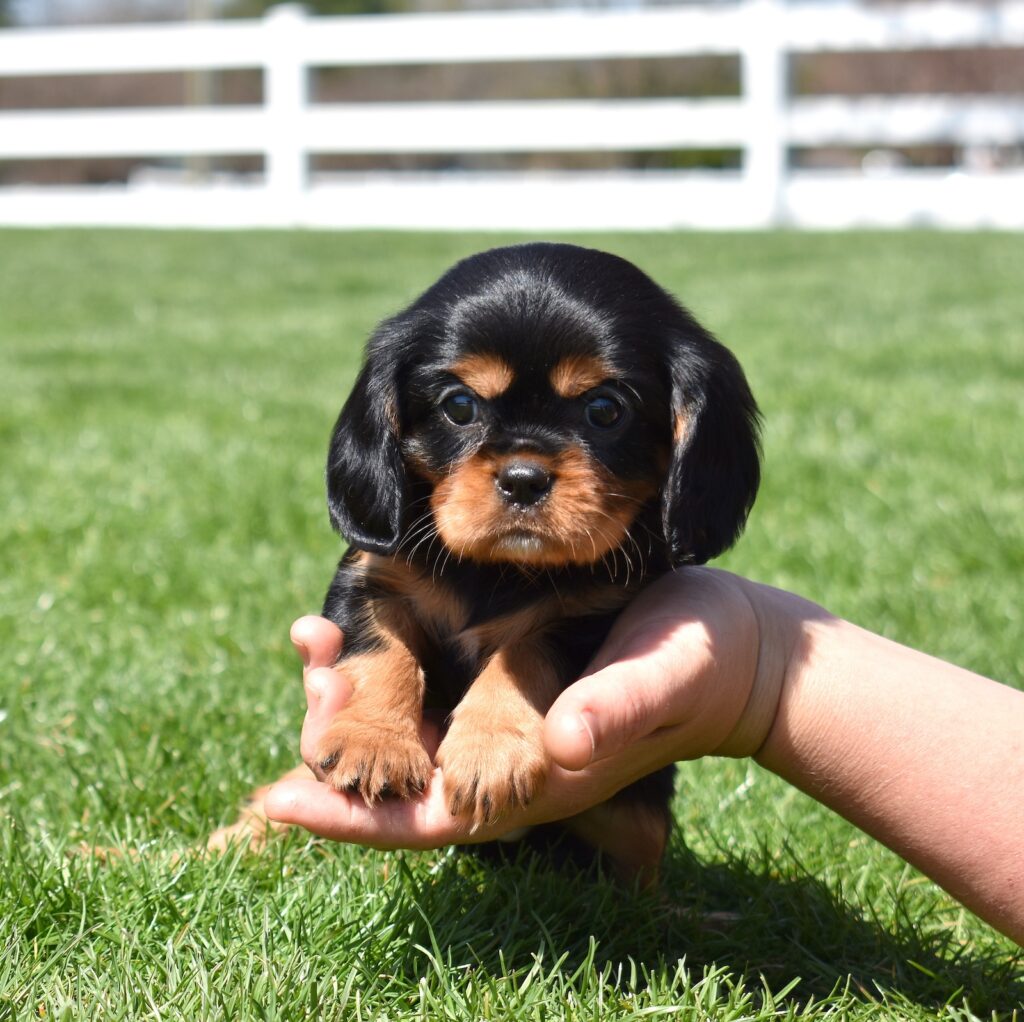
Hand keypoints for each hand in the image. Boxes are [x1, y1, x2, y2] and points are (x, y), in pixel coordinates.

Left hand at [264, 568, 798, 848]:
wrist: (732, 654)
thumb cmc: (700, 668)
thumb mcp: (665, 678)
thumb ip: (617, 710)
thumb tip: (558, 743)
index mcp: (533, 780)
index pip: (427, 818)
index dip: (351, 818)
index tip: (277, 801)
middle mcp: (506, 763)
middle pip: (401, 781)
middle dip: (337, 743)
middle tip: (304, 672)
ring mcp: (508, 727)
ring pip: (411, 734)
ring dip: (354, 700)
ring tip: (313, 641)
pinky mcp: (515, 688)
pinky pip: (437, 691)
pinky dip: (392, 668)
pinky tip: (365, 631)